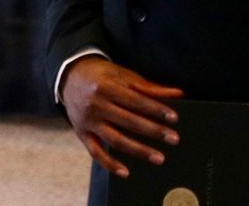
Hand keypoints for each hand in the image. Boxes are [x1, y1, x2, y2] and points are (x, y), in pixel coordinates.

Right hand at [60, 56, 181, 177]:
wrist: (69, 77)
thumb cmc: (102, 76)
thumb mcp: (123, 75)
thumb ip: (149, 87)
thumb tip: (178, 94)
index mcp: (106, 87)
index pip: (136, 101)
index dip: (155, 109)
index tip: (174, 118)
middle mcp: (95, 105)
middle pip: (129, 121)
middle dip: (153, 131)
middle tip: (174, 139)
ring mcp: (88, 121)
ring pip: (116, 140)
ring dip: (139, 150)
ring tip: (159, 158)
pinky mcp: (82, 133)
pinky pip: (95, 152)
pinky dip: (109, 164)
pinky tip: (125, 172)